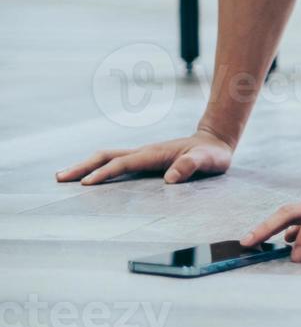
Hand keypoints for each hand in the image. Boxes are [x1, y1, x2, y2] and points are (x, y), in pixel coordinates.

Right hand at [56, 129, 234, 185]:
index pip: (124, 163)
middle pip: (107, 156)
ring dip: (85, 166)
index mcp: (155, 153)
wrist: (215, 142)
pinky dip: (98, 168)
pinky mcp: (144, 159)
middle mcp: (144, 151)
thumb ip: (192, 166)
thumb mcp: (208, 161)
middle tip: (60, 178)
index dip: (105, 173)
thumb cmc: (212, 154)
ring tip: (63, 177)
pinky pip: (116, 162)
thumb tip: (171, 178)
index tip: (86, 184)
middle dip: (83, 166)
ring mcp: (143, 154)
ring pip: (108, 157)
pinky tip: (88, 177)